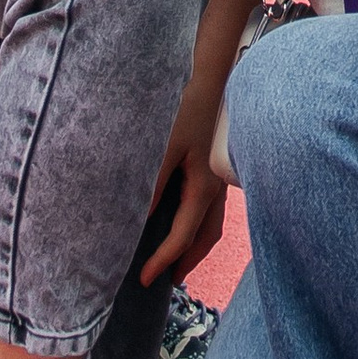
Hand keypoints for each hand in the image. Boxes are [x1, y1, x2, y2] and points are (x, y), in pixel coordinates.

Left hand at [141, 82, 231, 289]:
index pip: (184, 236)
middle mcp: (215, 187)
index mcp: (203, 187)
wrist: (208, 78)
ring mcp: (217, 176)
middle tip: (167, 281)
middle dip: (188, 261)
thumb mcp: (163, 146)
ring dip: (194, 244)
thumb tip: (139, 218)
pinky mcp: (212, 167)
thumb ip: (151, 182)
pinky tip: (180, 219)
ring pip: (211, 222)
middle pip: (206, 236)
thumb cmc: (185, 108)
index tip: (145, 279)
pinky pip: (208, 206)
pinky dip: (197, 223)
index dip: (164, 260)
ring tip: (175, 258)